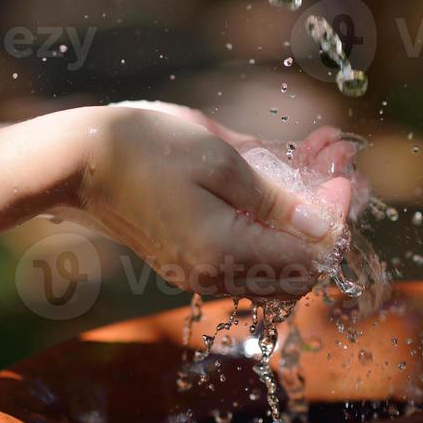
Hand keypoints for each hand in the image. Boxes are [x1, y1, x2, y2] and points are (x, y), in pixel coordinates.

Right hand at [77, 104, 354, 299]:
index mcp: (225, 254)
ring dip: (304, 208)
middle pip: (298, 265)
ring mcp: (201, 268)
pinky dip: (273, 213)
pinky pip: (247, 246)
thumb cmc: (146, 148)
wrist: (78, 161)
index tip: (344, 171)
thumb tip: (321, 224)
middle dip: (327, 212)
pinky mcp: (190, 254)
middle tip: (340, 162)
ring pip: (275, 255)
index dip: (336, 215)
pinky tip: (283, 171)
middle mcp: (216, 274)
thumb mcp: (218, 160)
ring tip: (320, 154)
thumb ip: (274, 198)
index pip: (310, 256)